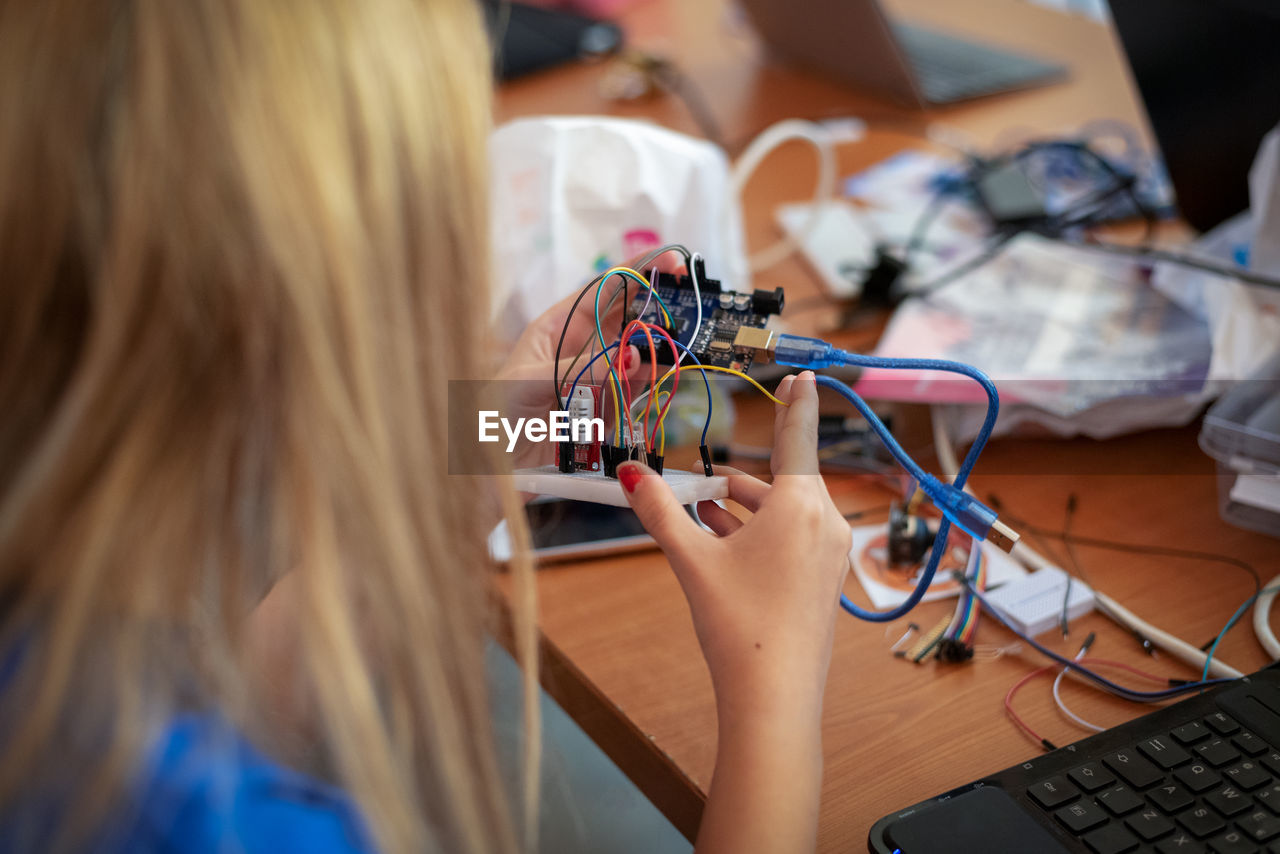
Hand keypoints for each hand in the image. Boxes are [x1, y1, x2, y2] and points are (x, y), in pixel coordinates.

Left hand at [497, 252, 682, 470]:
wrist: (489, 470)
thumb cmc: (492, 416)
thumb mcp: (527, 383)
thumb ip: (578, 369)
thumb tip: (628, 357)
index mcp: (557, 328)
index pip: (602, 290)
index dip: (636, 271)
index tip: (668, 260)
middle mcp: (581, 349)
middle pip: (628, 316)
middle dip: (658, 303)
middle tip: (689, 296)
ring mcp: (598, 378)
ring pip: (639, 352)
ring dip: (661, 344)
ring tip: (684, 337)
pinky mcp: (607, 409)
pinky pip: (638, 388)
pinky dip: (656, 379)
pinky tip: (669, 370)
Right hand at [616, 371, 850, 853]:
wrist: (772, 697)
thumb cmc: (738, 624)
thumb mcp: (691, 559)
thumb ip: (660, 511)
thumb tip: (629, 473)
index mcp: (801, 505)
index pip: (797, 436)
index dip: (796, 403)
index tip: (804, 373)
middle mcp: (825, 523)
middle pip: (779, 481)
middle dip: (738, 482)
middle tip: (699, 486)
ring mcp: (829, 555)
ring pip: (783, 513)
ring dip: (743, 510)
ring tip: (701, 513)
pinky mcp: (824, 581)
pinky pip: (792, 539)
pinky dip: (759, 534)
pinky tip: (725, 543)